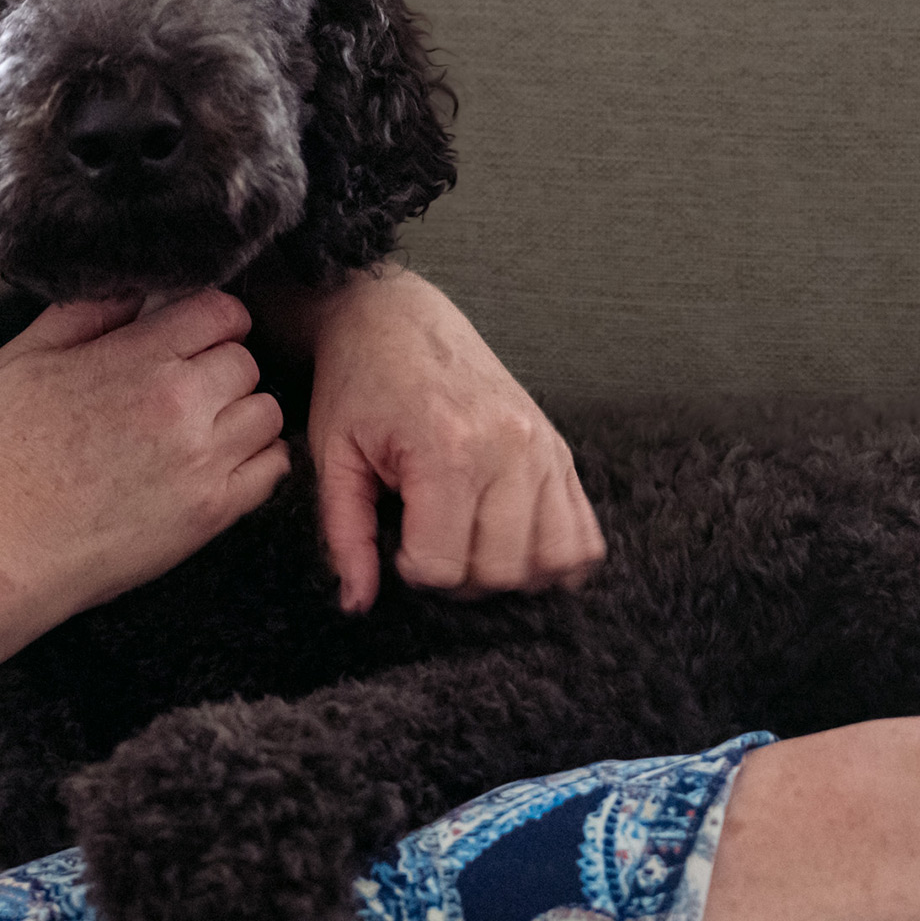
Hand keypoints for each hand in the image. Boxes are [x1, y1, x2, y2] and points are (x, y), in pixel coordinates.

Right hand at [0, 291, 289, 617]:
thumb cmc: (2, 461)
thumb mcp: (23, 359)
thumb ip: (85, 313)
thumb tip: (133, 291)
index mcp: (138, 360)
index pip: (220, 311)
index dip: (207, 318)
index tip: (193, 335)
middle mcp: (181, 405)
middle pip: (247, 360)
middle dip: (220, 365)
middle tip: (186, 386)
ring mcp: (203, 460)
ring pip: (267, 411)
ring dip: (241, 411)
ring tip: (202, 426)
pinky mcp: (213, 511)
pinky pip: (273, 468)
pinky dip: (256, 458)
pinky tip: (218, 461)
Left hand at [268, 267, 601, 612]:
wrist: (396, 318)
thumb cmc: (359, 384)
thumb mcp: (335, 457)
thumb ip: (346, 536)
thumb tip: (358, 602)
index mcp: (448, 450)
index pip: (445, 566)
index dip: (413, 571)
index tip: (398, 546)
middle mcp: (510, 450)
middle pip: (501, 571)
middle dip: (460, 577)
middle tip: (430, 543)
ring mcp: (544, 449)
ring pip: (551, 561)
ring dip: (509, 571)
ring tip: (471, 542)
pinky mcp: (560, 449)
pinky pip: (584, 534)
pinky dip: (555, 556)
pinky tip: (514, 544)